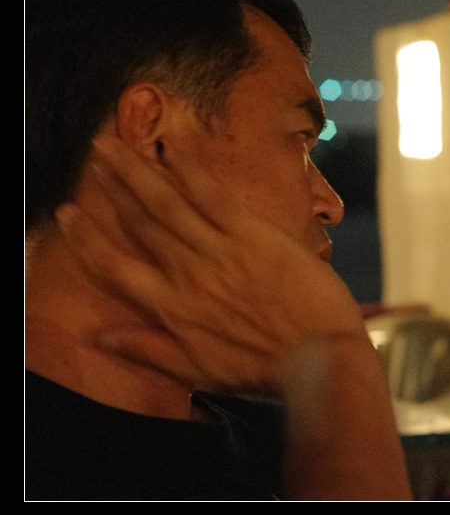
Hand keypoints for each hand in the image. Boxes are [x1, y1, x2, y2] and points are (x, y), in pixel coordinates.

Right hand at [56, 135, 365, 398]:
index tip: (66, 213)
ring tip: (114, 143)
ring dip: (138, 170)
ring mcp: (219, 250)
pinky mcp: (253, 233)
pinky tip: (173, 148)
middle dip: (114, 186)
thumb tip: (101, 338)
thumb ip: (148, 350)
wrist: (317, 357)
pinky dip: (191, 171)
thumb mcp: (198, 371)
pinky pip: (214, 195)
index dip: (85, 238)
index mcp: (171, 308)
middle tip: (95, 154)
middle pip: (140, 222)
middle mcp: (187, 273)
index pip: (113, 267)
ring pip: (167, 203)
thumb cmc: (263, 368)